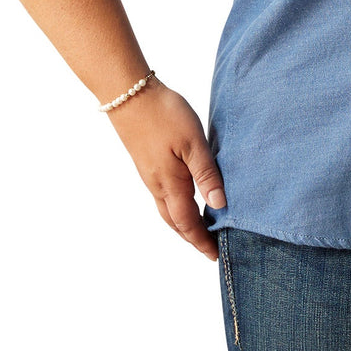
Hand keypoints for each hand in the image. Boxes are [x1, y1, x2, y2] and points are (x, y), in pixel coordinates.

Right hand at [106, 79, 226, 259]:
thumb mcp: (193, 143)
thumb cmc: (164, 115)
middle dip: (192, 237)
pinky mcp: (146, 164)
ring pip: (167, 210)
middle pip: (175, 222)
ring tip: (200, 227)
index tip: (216, 255)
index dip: (202, 241)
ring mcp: (149, 175)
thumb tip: (220, 206)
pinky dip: (176, 206)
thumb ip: (206, 174)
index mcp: (170, 184)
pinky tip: (185, 197)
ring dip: (183, 223)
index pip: (188, 223)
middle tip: (210, 247)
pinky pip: (162, 195)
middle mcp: (157, 185)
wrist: (130, 95)